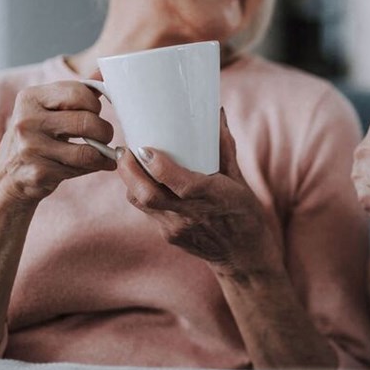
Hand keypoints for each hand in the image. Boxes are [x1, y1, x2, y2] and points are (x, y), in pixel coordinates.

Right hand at [0, 81, 116, 203]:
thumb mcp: (46, 110)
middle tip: (104, 136)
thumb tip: (103, 73)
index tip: (94, 113)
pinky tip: (92, 165)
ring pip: (88, 151)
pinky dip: (94, 167)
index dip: (95, 105)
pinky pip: (81, 169)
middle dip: (105, 131)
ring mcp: (31, 148)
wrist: (7, 177)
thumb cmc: (35, 138)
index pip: (80, 93)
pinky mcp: (39, 172)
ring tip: (102, 152)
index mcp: (30, 97)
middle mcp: (26, 120)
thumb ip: (75, 93)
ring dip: (103, 154)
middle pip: (87, 122)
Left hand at [117, 110, 279, 275]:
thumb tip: (215, 114)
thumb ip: (224, 148)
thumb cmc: (244, 214)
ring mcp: (177, 229)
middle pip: (149, 196)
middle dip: (129, 171)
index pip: (182, 185)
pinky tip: (144, 180)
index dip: (159, 166)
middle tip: (125, 150)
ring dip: (130, 181)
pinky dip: (141, 192)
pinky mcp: (168, 236)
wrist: (243, 256)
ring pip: (141, 203)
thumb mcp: (240, 181)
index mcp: (216, 198)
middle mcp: (193, 216)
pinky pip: (147, 211)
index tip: (145, 147)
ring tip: (130, 161)